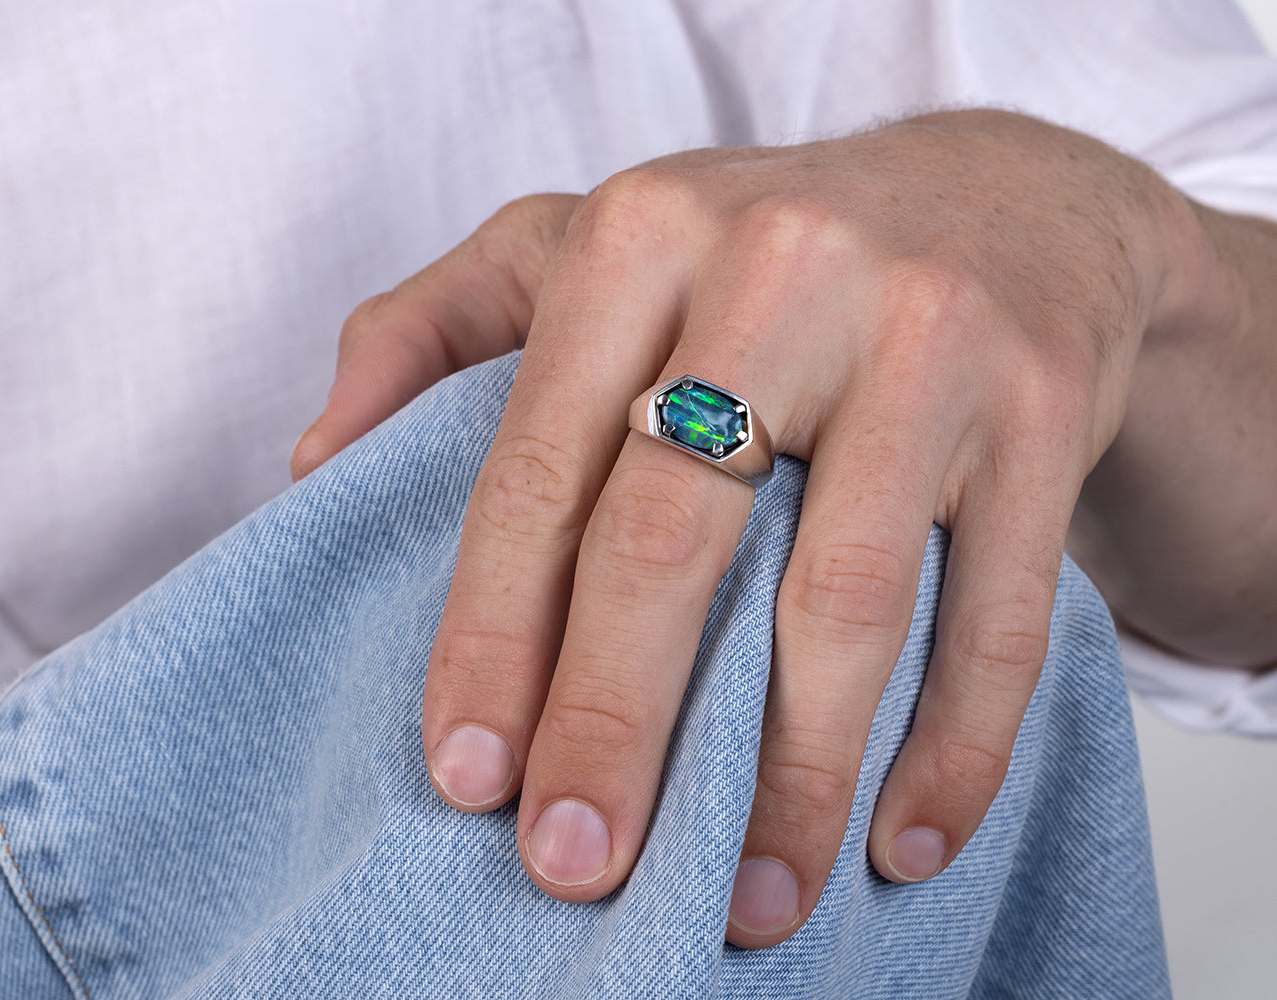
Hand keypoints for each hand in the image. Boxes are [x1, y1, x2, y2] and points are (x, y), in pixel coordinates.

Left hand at [293, 110, 1202, 945]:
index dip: (492, 639)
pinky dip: (952, 752)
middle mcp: (782, 267)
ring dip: (788, 784)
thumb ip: (432, 331)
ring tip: (746, 904)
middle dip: (612, 728)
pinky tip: (901, 845)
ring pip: (843, 605)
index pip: (537, 471)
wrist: (1004, 198)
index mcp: (641, 233)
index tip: (466, 780)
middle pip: (672, 541)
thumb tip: (313, 464)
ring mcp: (928, 334)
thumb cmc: (757, 250)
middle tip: (572, 865)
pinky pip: (1000, 616)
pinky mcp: (1042, 406)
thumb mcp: (584, 244)